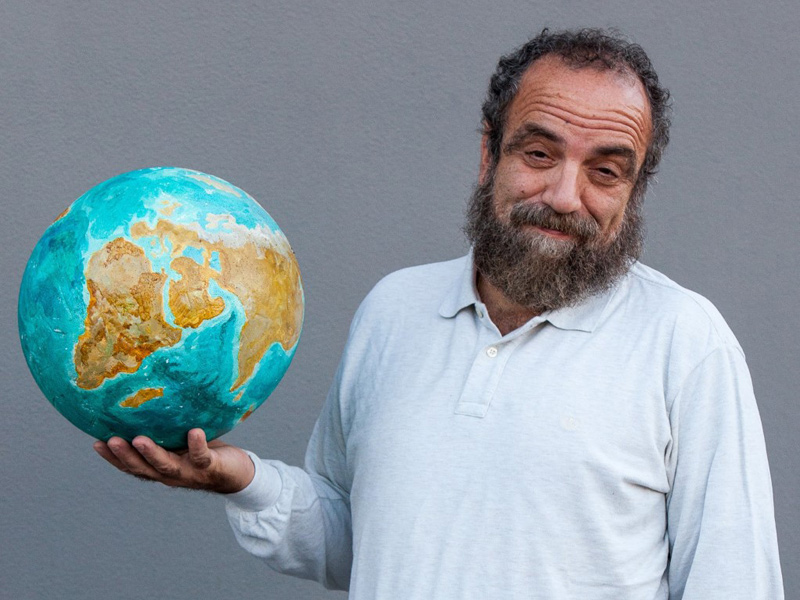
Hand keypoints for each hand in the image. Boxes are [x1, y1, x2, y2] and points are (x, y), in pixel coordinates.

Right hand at [93, 428, 254, 493]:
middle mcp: (172, 474)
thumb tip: (149, 398)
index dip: (113, 458)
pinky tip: (194, 431)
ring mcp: (190, 473)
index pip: (132, 466)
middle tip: (109, 441)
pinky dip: (197, 445)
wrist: (238, 474)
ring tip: (139, 440)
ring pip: (167, 466)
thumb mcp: (182, 441)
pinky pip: (202, 456)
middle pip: (143, 469)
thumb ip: (167, 429)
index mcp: (162, 468)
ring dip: (152, 454)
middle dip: (125, 456)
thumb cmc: (206, 453)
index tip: (95, 443)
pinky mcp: (211, 467)